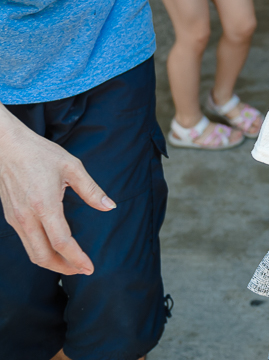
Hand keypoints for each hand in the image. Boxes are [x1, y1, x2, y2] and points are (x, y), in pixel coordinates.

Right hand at [0, 113, 115, 274]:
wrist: (5, 146)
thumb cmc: (40, 153)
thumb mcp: (72, 167)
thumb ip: (91, 190)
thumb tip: (110, 206)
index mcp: (44, 205)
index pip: (61, 242)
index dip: (77, 258)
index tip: (90, 268)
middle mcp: (26, 217)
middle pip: (43, 256)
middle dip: (64, 268)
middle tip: (82, 270)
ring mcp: (15, 218)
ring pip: (32, 252)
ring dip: (51, 262)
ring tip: (72, 263)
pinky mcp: (11, 217)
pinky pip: (26, 242)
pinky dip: (41, 251)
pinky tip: (54, 248)